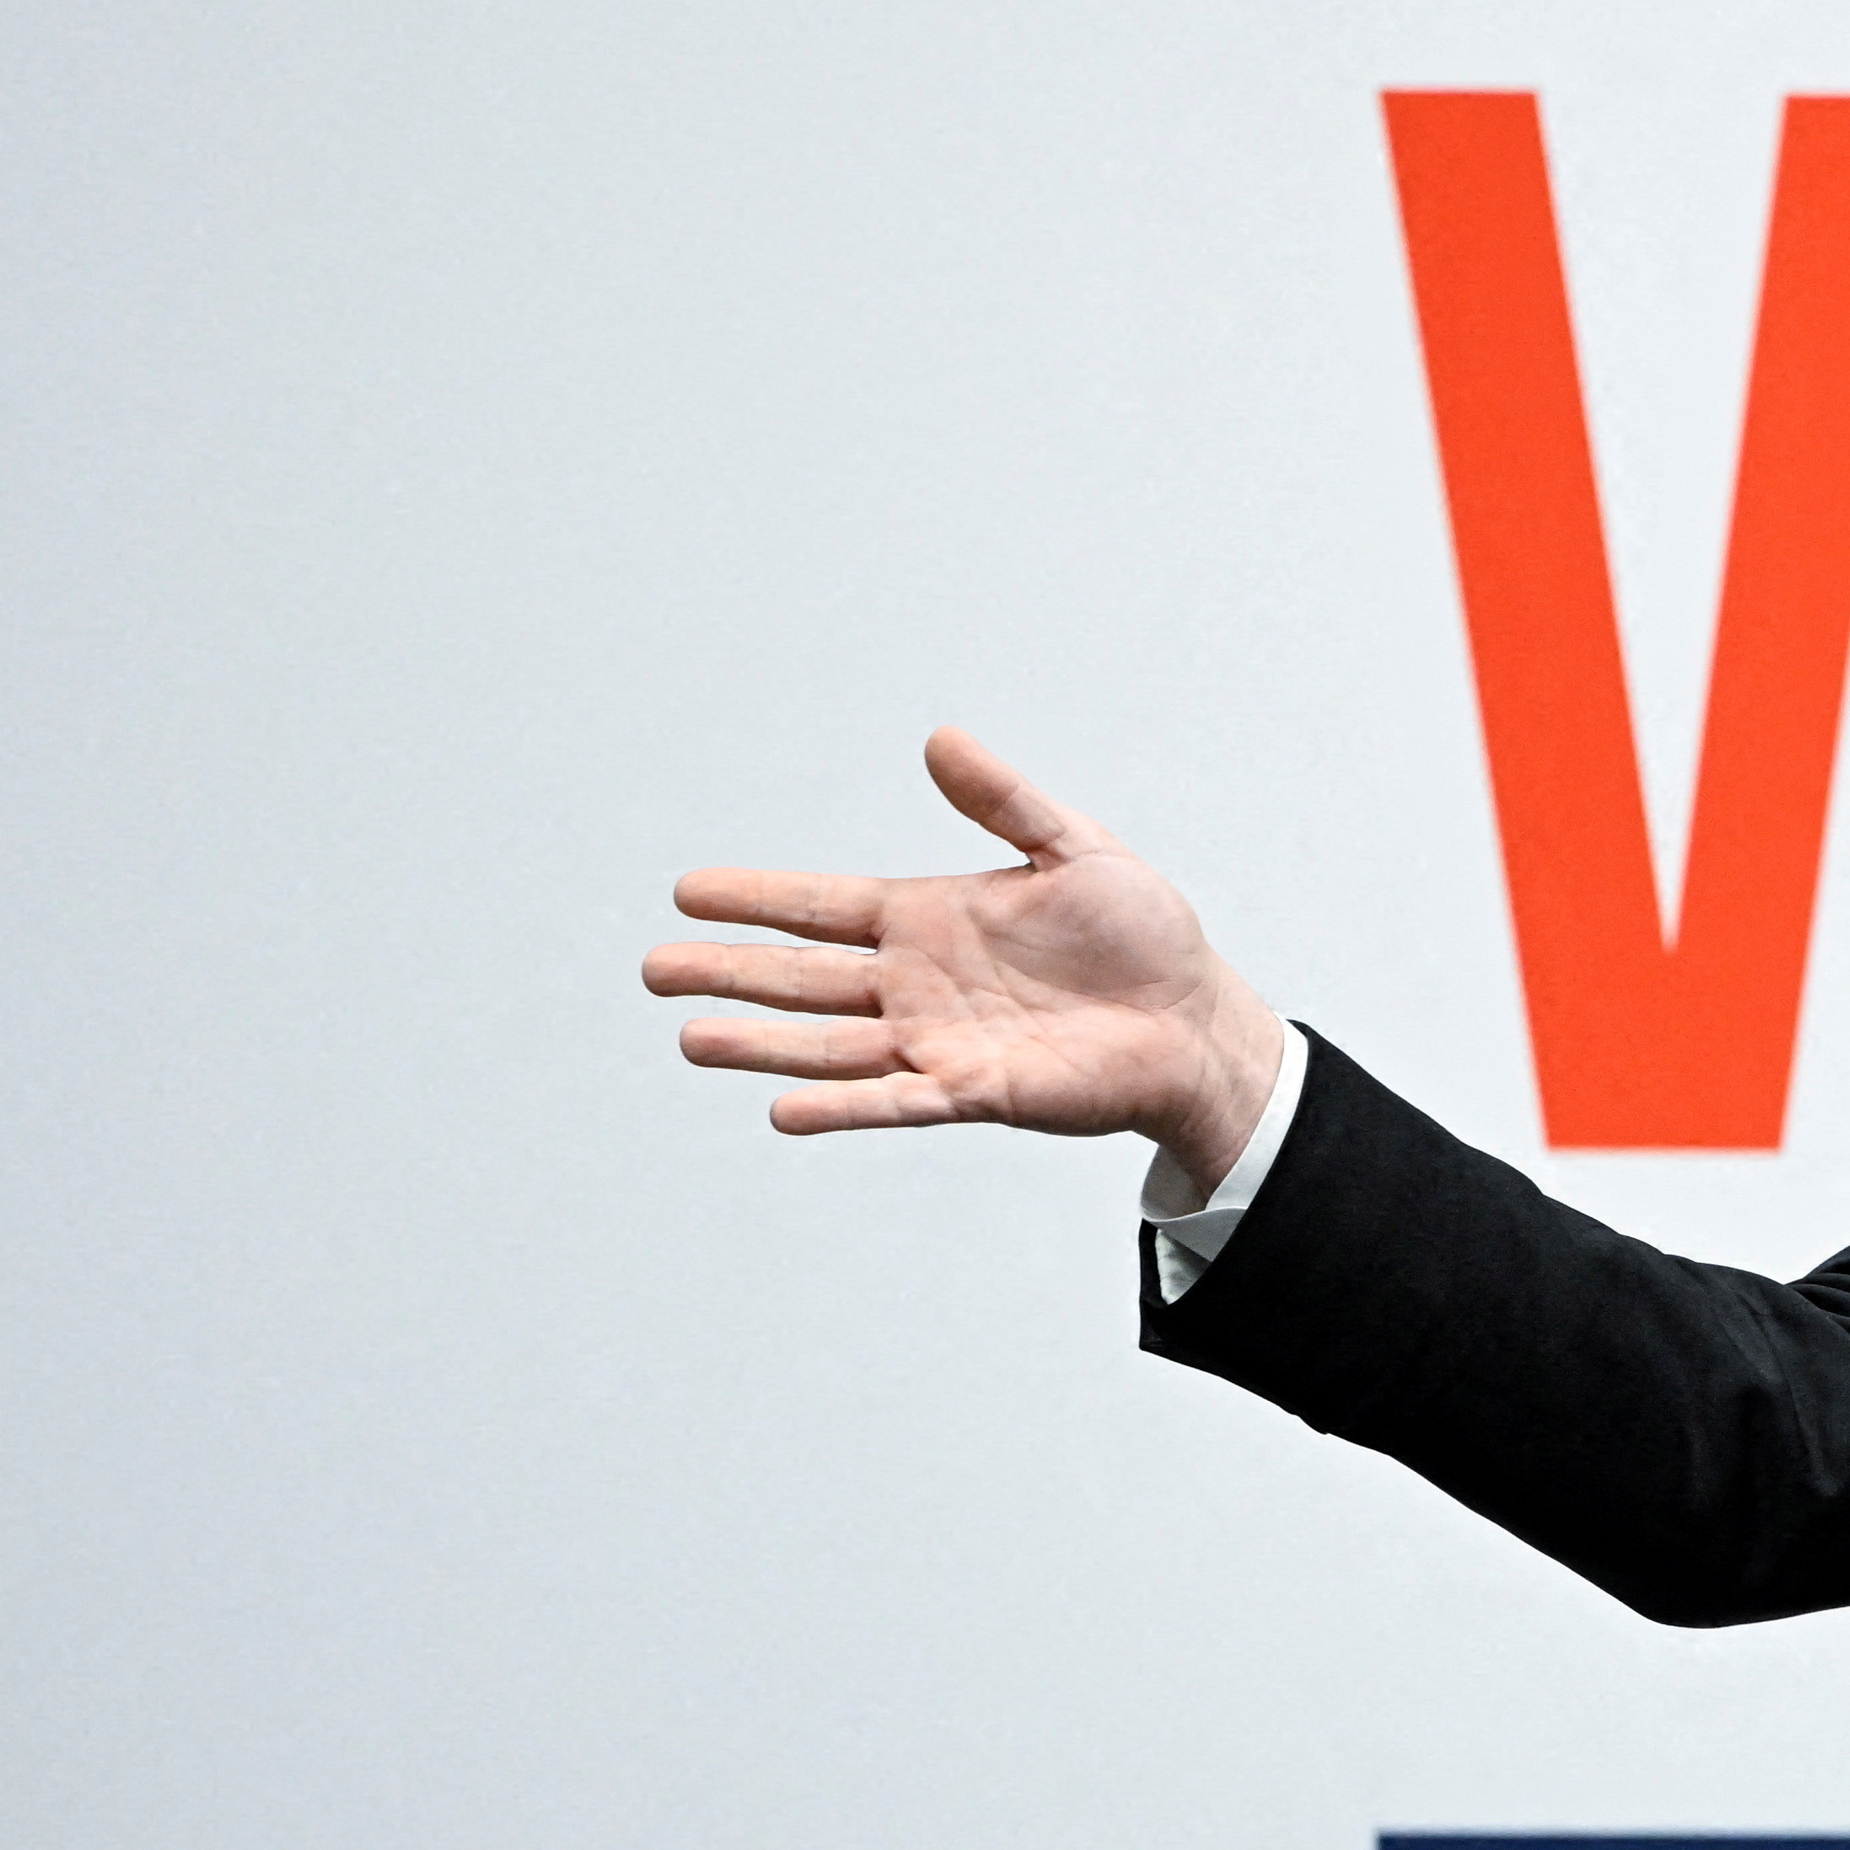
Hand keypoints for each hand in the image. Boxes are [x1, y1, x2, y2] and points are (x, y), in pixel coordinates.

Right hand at [643, 727, 1288, 1176]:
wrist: (1195, 1018)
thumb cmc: (1142, 936)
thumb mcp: (1076, 850)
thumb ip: (1005, 802)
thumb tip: (941, 738)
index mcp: (929, 919)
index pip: (821, 906)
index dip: (757, 898)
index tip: (687, 891)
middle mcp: (917, 983)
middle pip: (802, 977)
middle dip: (728, 972)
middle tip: (654, 967)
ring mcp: (939, 1040)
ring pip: (829, 1045)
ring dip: (761, 1045)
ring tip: (692, 1038)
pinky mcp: (977, 1090)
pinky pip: (896, 1101)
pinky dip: (842, 1107)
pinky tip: (784, 1110)